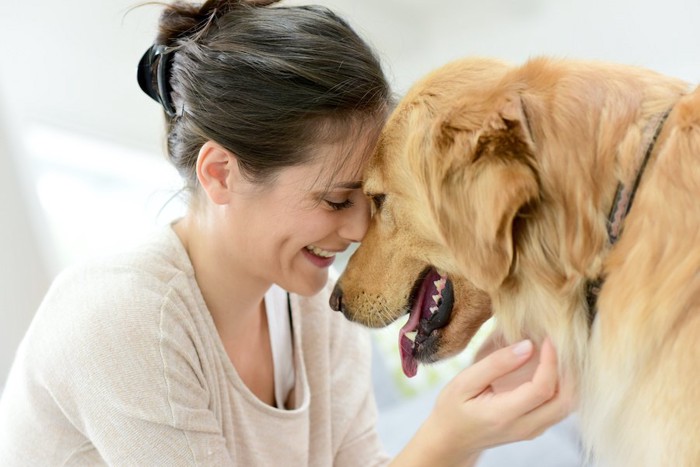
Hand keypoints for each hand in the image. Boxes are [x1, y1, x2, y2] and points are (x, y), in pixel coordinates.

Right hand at [392, 336, 574, 466]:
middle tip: (560, 344)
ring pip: (568, 406)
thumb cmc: (453, 409)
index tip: (548, 338)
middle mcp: (524, 427)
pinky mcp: (537, 428)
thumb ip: (496, 364)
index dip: (551, 361)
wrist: (452, 440)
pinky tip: (552, 367)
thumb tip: (527, 345)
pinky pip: (560, 407)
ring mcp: (533, 431)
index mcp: (504, 415)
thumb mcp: (464, 382)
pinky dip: (564, 386)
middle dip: (569, 370)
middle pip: (565, 401)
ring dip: (570, 379)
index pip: (542, 389)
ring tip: (558, 353)